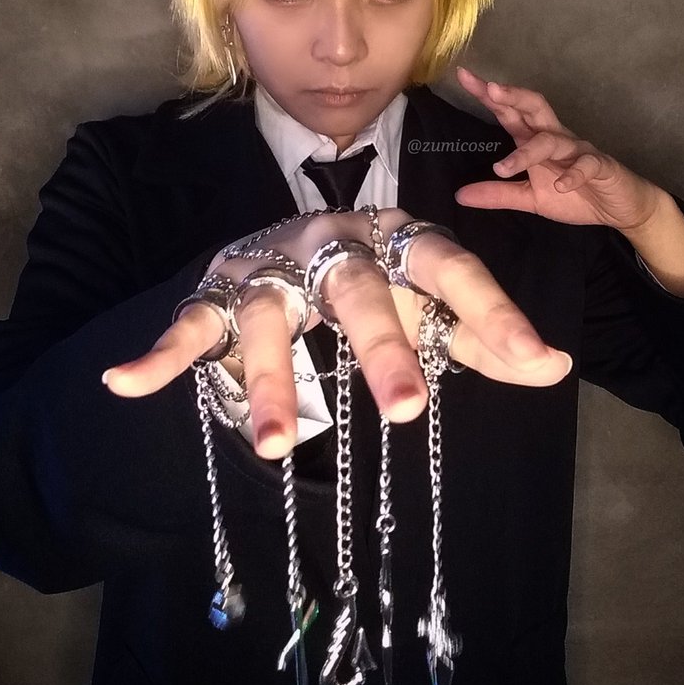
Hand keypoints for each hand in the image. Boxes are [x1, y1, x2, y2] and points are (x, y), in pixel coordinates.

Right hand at [103, 207, 572, 457]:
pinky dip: (160, 353)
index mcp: (395, 239)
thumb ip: (486, 336)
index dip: (494, 311)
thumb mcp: (431, 306)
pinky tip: (125, 382)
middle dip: (381, 346)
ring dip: (272, 376)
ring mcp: (270, 266)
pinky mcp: (219, 291)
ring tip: (280, 446)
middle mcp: (332, 243)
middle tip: (408, 412)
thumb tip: (558, 366)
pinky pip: (189, 321)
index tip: (539, 362)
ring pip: (270, 316)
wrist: (293, 249)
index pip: (450, 266)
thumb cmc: (377, 283)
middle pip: (358, 288)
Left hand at [454, 67, 661, 232]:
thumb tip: (459, 195)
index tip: (464, 77)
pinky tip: (562, 186)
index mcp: (536, 140)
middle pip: (534, 107)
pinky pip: (587, 165)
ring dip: (528, 153)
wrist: (619, 207)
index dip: (489, 96)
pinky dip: (573, 174)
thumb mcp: (530, 198)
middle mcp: (556, 137)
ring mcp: (579, 150)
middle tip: (490, 89)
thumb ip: (498, 194)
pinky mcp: (601, 166)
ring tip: (503, 167)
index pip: (510, 113)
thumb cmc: (574, 195)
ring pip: (553, 141)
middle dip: (512, 96)